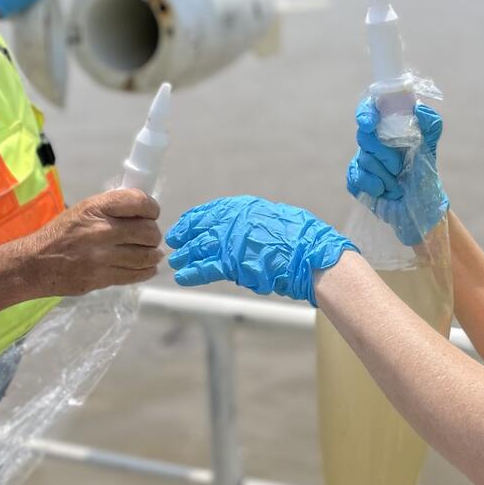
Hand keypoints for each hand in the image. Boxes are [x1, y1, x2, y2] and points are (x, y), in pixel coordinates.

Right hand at [29, 188, 162, 295]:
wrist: (35, 263)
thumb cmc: (61, 233)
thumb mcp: (83, 210)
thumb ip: (112, 209)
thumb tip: (144, 212)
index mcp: (96, 208)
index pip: (139, 202)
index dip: (152, 208)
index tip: (151, 214)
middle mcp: (101, 231)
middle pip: (148, 231)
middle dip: (153, 234)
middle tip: (149, 237)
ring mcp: (102, 257)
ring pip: (146, 255)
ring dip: (153, 254)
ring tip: (151, 253)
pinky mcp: (102, 278)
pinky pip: (136, 274)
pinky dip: (147, 270)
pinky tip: (146, 267)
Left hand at [166, 197, 357, 303]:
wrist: (310, 256)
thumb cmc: (302, 238)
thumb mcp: (276, 217)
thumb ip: (256, 221)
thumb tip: (248, 226)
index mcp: (245, 207)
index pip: (211, 211)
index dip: (195, 219)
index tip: (185, 224)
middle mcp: (234, 220)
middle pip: (201, 228)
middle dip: (185, 236)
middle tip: (173, 242)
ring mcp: (231, 241)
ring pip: (199, 247)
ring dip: (185, 255)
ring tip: (175, 261)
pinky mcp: (232, 263)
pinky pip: (206, 267)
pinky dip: (193, 272)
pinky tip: (182, 277)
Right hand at [346, 99, 447, 244]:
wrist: (421, 206)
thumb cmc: (425, 173)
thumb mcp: (431, 147)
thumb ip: (430, 124)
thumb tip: (419, 108)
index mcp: (388, 128)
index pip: (369, 110)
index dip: (366, 113)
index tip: (370, 124)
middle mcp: (373, 141)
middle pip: (364, 138)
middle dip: (383, 154)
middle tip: (399, 168)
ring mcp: (363, 161)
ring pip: (362, 161)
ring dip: (384, 176)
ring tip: (397, 184)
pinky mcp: (357, 180)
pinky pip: (354, 178)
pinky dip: (371, 186)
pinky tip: (383, 191)